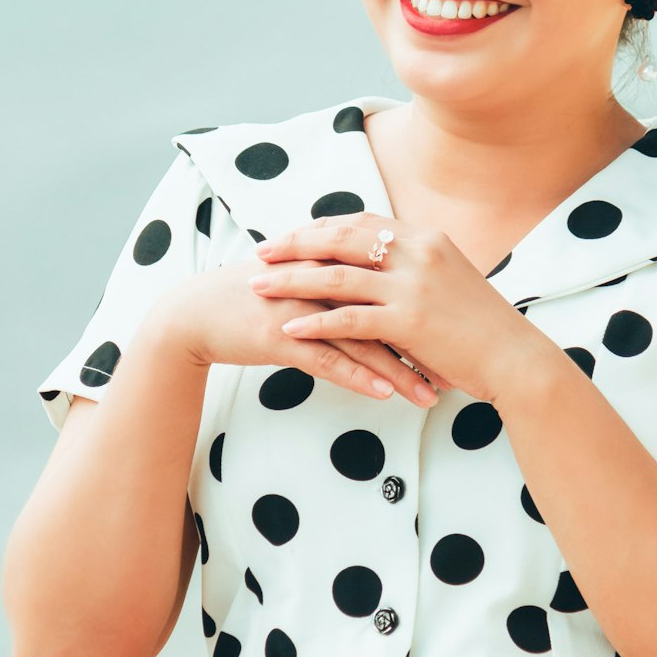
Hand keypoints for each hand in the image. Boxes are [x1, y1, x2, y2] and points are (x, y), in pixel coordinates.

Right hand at [151, 258, 441, 407]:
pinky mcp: (280, 334)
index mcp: (334, 261)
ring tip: (431, 395)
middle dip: (425, 344)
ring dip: (400, 370)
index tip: (460, 338)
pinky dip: (358, 377)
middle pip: (387, 310)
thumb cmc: (256, 298)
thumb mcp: (305, 281)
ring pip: (363, 339)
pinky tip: (385, 395)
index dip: (429, 311)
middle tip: (459, 371)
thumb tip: (386, 290)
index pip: (393, 284)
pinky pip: (327, 359)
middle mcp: (323, 278)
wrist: (196, 313)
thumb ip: (345, 280)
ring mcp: (301, 306)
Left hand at [248, 212, 537, 405]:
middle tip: (260, 253)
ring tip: (258, 288)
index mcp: (425, 238)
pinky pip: (349, 319)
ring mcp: (413, 286)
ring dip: (291, 281)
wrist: (515, 357)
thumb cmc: (482, 327)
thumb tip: (380, 266)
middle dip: (294, 245)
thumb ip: (416, 267)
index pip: (360, 222)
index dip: (320, 228)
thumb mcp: (450, 280)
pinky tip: (289, 328)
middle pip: (340, 239)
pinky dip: (316, 323)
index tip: (290, 237)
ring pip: (336, 277)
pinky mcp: (409, 321)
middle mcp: (417, 252)